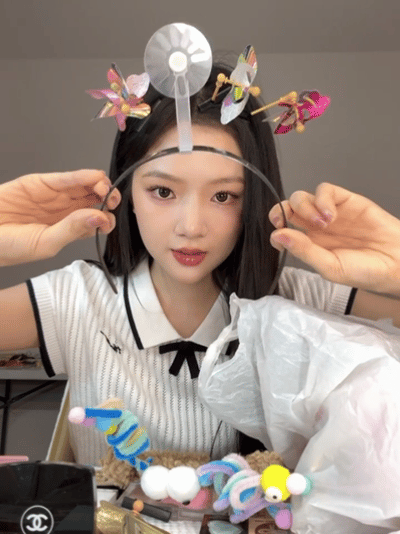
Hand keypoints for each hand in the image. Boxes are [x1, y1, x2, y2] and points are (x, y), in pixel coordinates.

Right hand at [0, 169, 120, 265]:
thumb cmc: (9, 246)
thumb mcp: (46, 243)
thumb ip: (73, 230)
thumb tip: (100, 218)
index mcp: (70, 231)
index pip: (97, 222)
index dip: (107, 219)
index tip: (107, 220)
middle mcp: (66, 212)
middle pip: (96, 201)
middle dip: (109, 199)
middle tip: (111, 201)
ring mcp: (56, 196)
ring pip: (85, 187)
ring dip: (100, 185)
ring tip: (104, 189)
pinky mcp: (42, 183)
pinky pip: (66, 178)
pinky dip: (82, 176)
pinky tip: (93, 177)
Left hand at [269, 182, 399, 295]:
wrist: (397, 262)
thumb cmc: (365, 270)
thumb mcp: (330, 267)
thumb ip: (304, 251)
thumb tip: (278, 236)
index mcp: (309, 245)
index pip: (282, 231)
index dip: (277, 230)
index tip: (279, 236)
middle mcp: (316, 228)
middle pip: (288, 209)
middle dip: (281, 212)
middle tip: (285, 221)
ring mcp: (329, 213)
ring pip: (302, 197)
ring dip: (304, 207)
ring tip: (322, 224)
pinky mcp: (346, 200)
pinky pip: (325, 191)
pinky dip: (322, 199)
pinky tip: (330, 215)